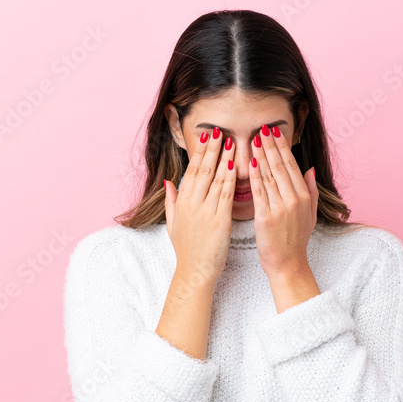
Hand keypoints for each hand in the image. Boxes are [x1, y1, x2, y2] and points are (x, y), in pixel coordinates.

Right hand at [164, 127, 236, 284]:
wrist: (194, 271)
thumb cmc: (186, 250)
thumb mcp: (172, 224)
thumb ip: (171, 201)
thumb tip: (167, 182)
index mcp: (182, 202)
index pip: (192, 171)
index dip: (200, 153)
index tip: (207, 137)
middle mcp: (191, 203)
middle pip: (203, 169)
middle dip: (211, 148)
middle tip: (219, 130)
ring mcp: (204, 211)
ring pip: (215, 178)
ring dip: (223, 157)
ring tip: (230, 141)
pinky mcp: (219, 220)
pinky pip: (226, 194)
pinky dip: (230, 178)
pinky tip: (235, 164)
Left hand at [247, 123, 318, 276]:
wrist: (288, 264)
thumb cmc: (296, 240)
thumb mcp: (310, 214)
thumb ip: (311, 190)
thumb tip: (310, 169)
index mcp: (303, 196)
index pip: (291, 165)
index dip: (282, 147)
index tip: (274, 131)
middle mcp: (294, 199)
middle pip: (280, 166)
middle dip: (271, 145)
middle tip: (263, 127)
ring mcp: (281, 207)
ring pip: (269, 175)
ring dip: (262, 155)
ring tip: (255, 138)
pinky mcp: (267, 217)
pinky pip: (259, 192)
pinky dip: (255, 176)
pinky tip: (250, 163)